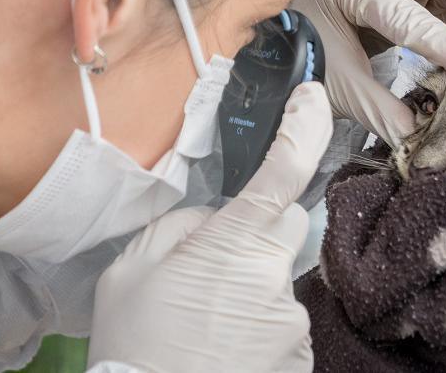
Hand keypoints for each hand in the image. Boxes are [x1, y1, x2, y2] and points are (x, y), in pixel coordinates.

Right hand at [88, 82, 332, 372]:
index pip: (284, 172)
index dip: (304, 128)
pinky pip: (281, 319)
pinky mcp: (300, 356)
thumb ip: (182, 227)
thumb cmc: (135, 345)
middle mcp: (275, 278)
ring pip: (277, 277)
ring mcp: (292, 321)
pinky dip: (256, 323)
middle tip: (209, 264)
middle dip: (255, 231)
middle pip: (284, 227)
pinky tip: (221, 343)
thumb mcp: (133, 270)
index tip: (312, 99)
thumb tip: (215, 220)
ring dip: (249, 286)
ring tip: (203, 320)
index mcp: (233, 245)